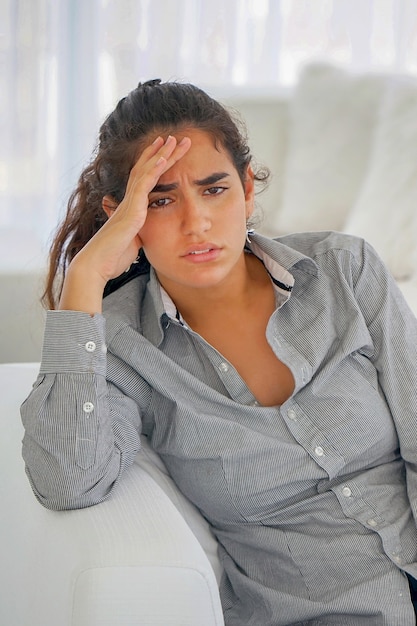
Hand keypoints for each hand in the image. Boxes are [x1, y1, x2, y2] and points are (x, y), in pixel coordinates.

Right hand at [59, 134, 190, 313]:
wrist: (98, 263)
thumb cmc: (113, 256)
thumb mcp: (132, 242)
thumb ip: (137, 233)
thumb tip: (138, 233)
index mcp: (130, 207)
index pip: (144, 179)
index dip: (154, 163)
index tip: (165, 149)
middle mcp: (129, 200)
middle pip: (146, 169)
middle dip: (161, 152)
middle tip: (174, 137)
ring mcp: (130, 203)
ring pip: (147, 171)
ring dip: (161, 154)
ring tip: (174, 139)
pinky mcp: (131, 209)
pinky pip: (144, 185)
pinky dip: (154, 170)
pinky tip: (163, 158)